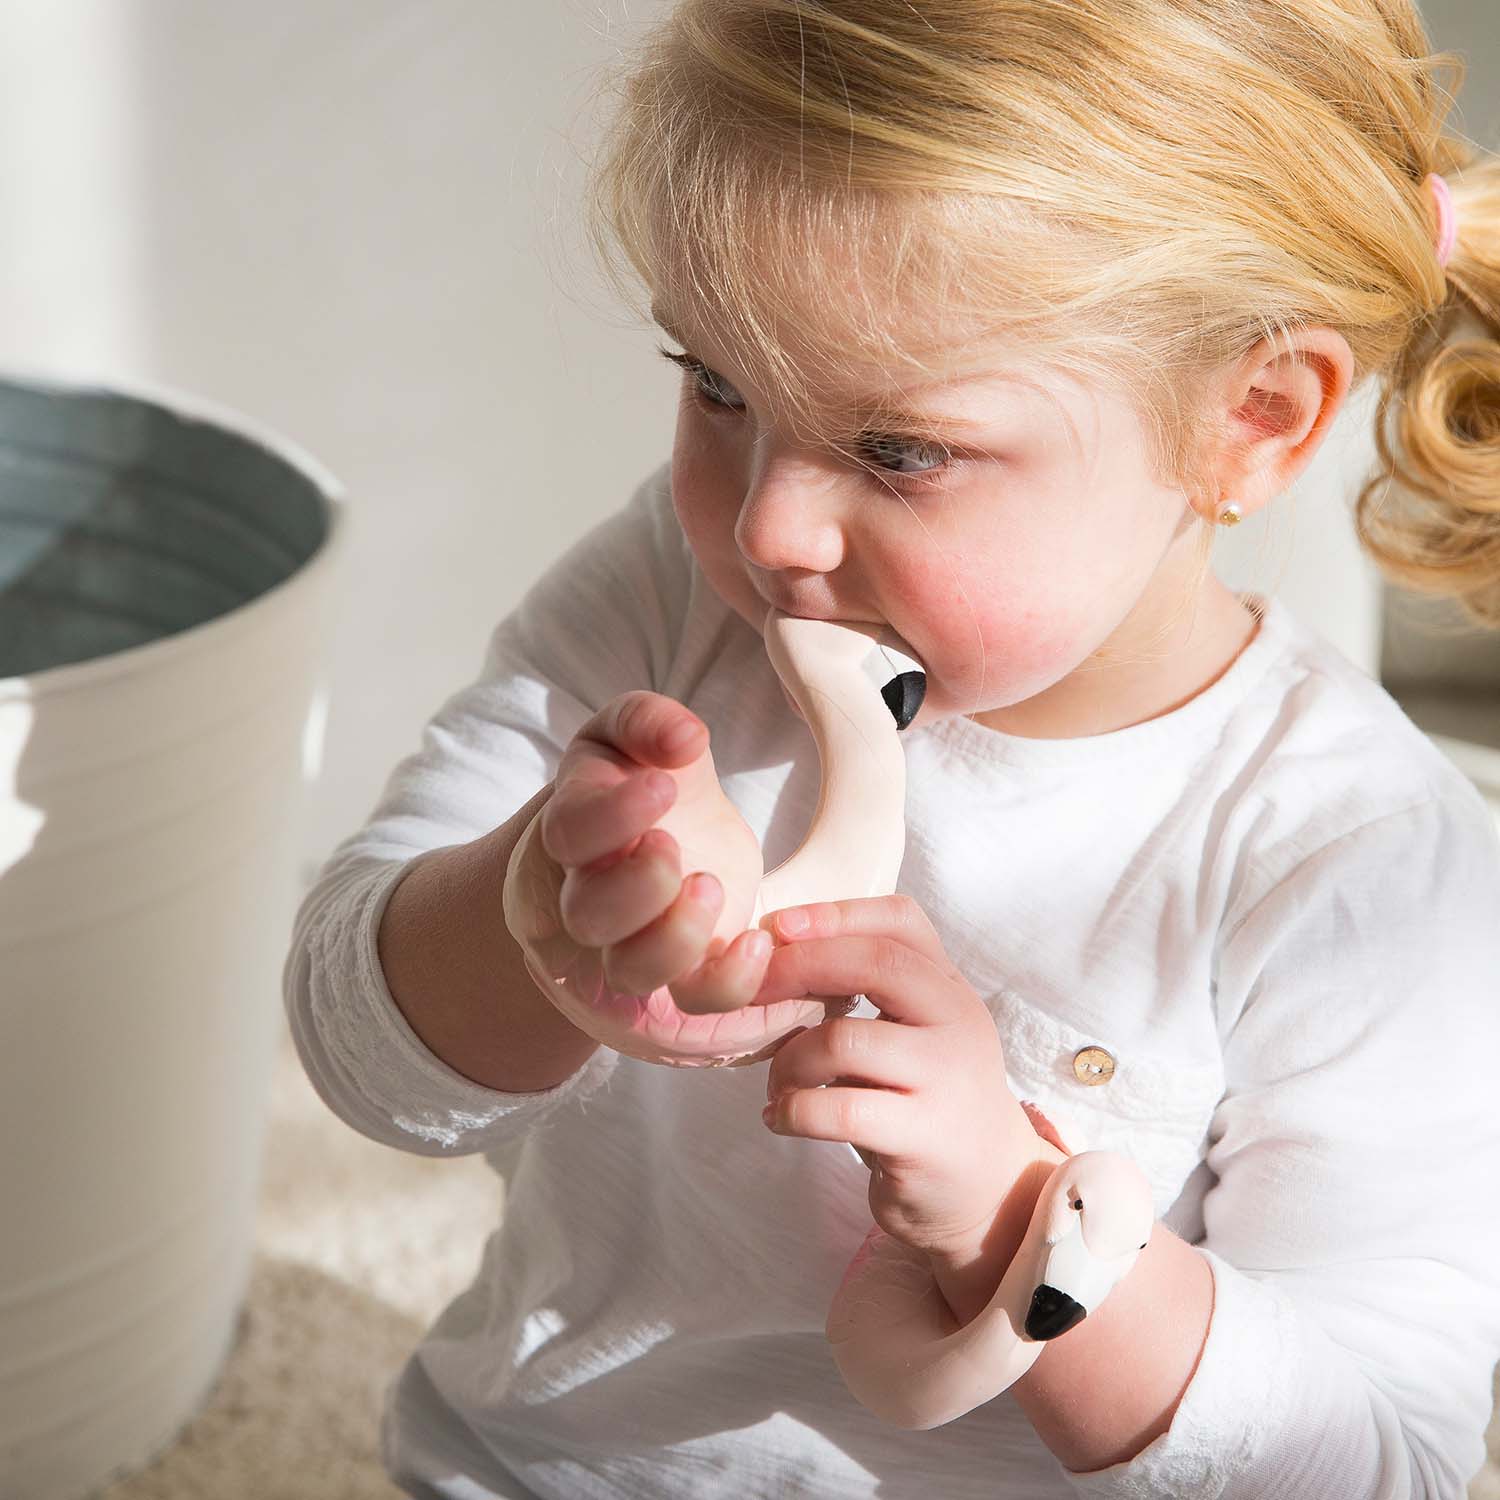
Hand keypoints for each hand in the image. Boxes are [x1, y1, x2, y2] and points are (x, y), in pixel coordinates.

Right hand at [535, 690, 772, 1008]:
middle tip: (675, 847)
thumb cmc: (639, 777)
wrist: (651, 832)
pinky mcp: (683, 973)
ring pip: (632, 970)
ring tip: (711, 887)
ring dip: (674, 937)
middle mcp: (590, 895)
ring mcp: (632, 944)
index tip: (663, 785)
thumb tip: (684, 737)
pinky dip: (730, 980)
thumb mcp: (634, 734)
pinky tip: (757, 939)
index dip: (611, 816)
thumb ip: (647, 720)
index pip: (570, 832)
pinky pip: (696, 1000)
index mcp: (575, 827)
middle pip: (588, 916)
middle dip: (636, 886)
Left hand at [755, 895, 1054, 1260]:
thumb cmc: (927, 1100)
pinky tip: (780, 1119)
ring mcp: (946, 1079)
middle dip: (800, 968)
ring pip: (843, 1040)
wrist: (989, 1191)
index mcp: (951, 988)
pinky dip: (793, 1111)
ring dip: (788, 1060)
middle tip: (754, 993)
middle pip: (876, 964)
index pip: (902, 920)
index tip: (779, 925)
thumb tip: (776, 953)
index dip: (837, 913)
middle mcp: (958, 1023)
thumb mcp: (918, 1033)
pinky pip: (837, 1109)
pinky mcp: (924, 1137)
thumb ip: (875, 993)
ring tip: (778, 1085)